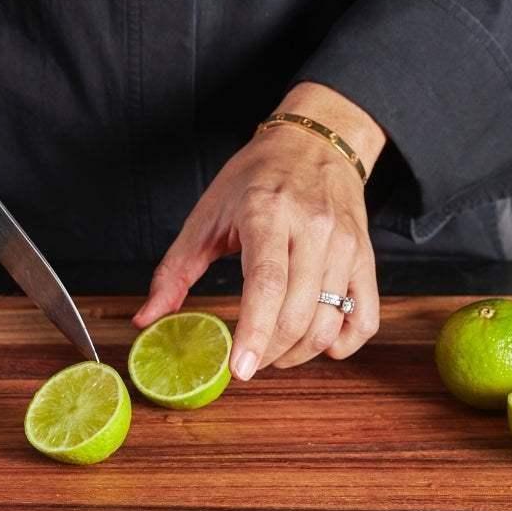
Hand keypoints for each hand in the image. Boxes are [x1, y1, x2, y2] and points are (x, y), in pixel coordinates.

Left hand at [133, 82, 385, 377]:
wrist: (315, 142)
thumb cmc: (257, 177)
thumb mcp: (207, 215)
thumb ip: (175, 271)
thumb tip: (146, 319)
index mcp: (267, 214)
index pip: (266, 284)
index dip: (254, 333)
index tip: (239, 368)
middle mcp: (312, 229)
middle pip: (297, 312)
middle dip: (269, 352)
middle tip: (247, 361)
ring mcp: (345, 245)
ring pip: (329, 322)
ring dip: (299, 353)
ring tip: (275, 352)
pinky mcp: (365, 257)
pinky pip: (363, 317)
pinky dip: (341, 343)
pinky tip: (316, 343)